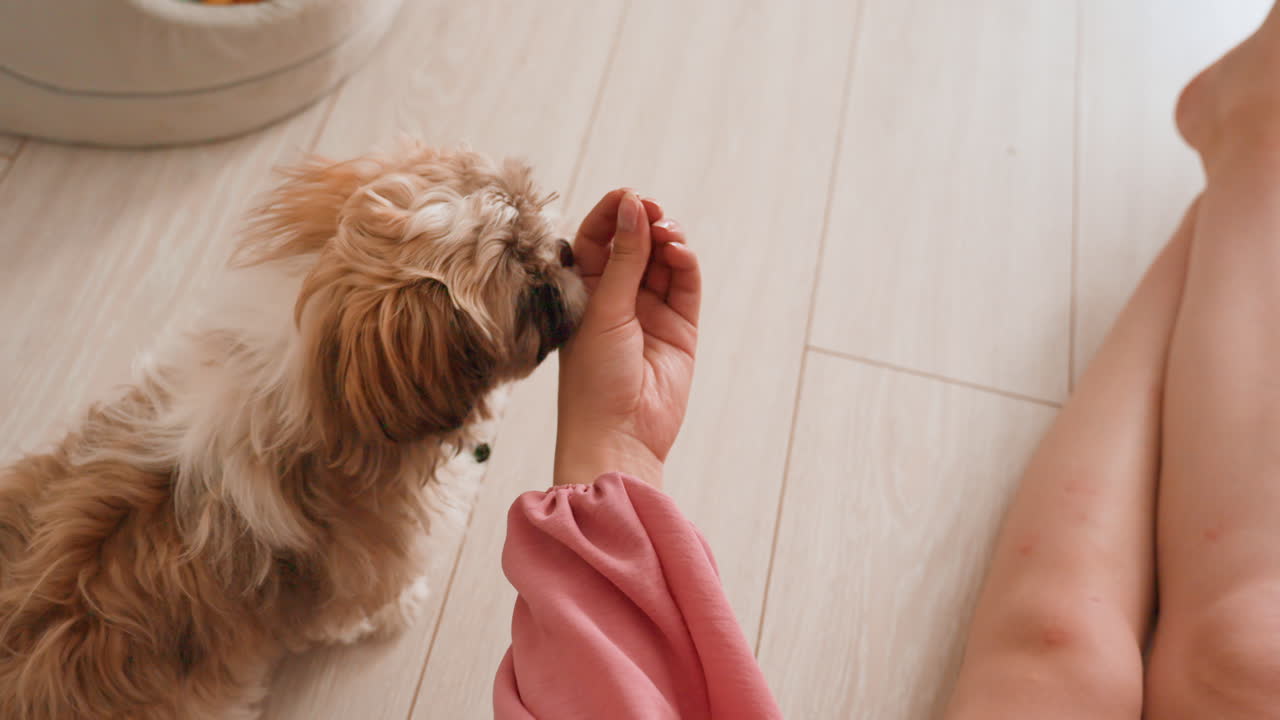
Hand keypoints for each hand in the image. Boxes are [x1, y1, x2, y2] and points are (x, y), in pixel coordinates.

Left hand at [554, 189, 701, 488]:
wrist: (618, 436)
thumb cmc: (594, 380)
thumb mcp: (603, 311)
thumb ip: (623, 258)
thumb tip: (633, 205)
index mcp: (585, 293)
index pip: (598, 238)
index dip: (613, 215)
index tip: (627, 197)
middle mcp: (618, 299)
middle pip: (634, 244)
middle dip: (644, 222)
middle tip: (651, 210)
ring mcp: (651, 312)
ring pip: (664, 260)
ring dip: (667, 239)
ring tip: (667, 232)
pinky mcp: (680, 328)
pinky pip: (686, 284)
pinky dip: (685, 263)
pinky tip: (679, 251)